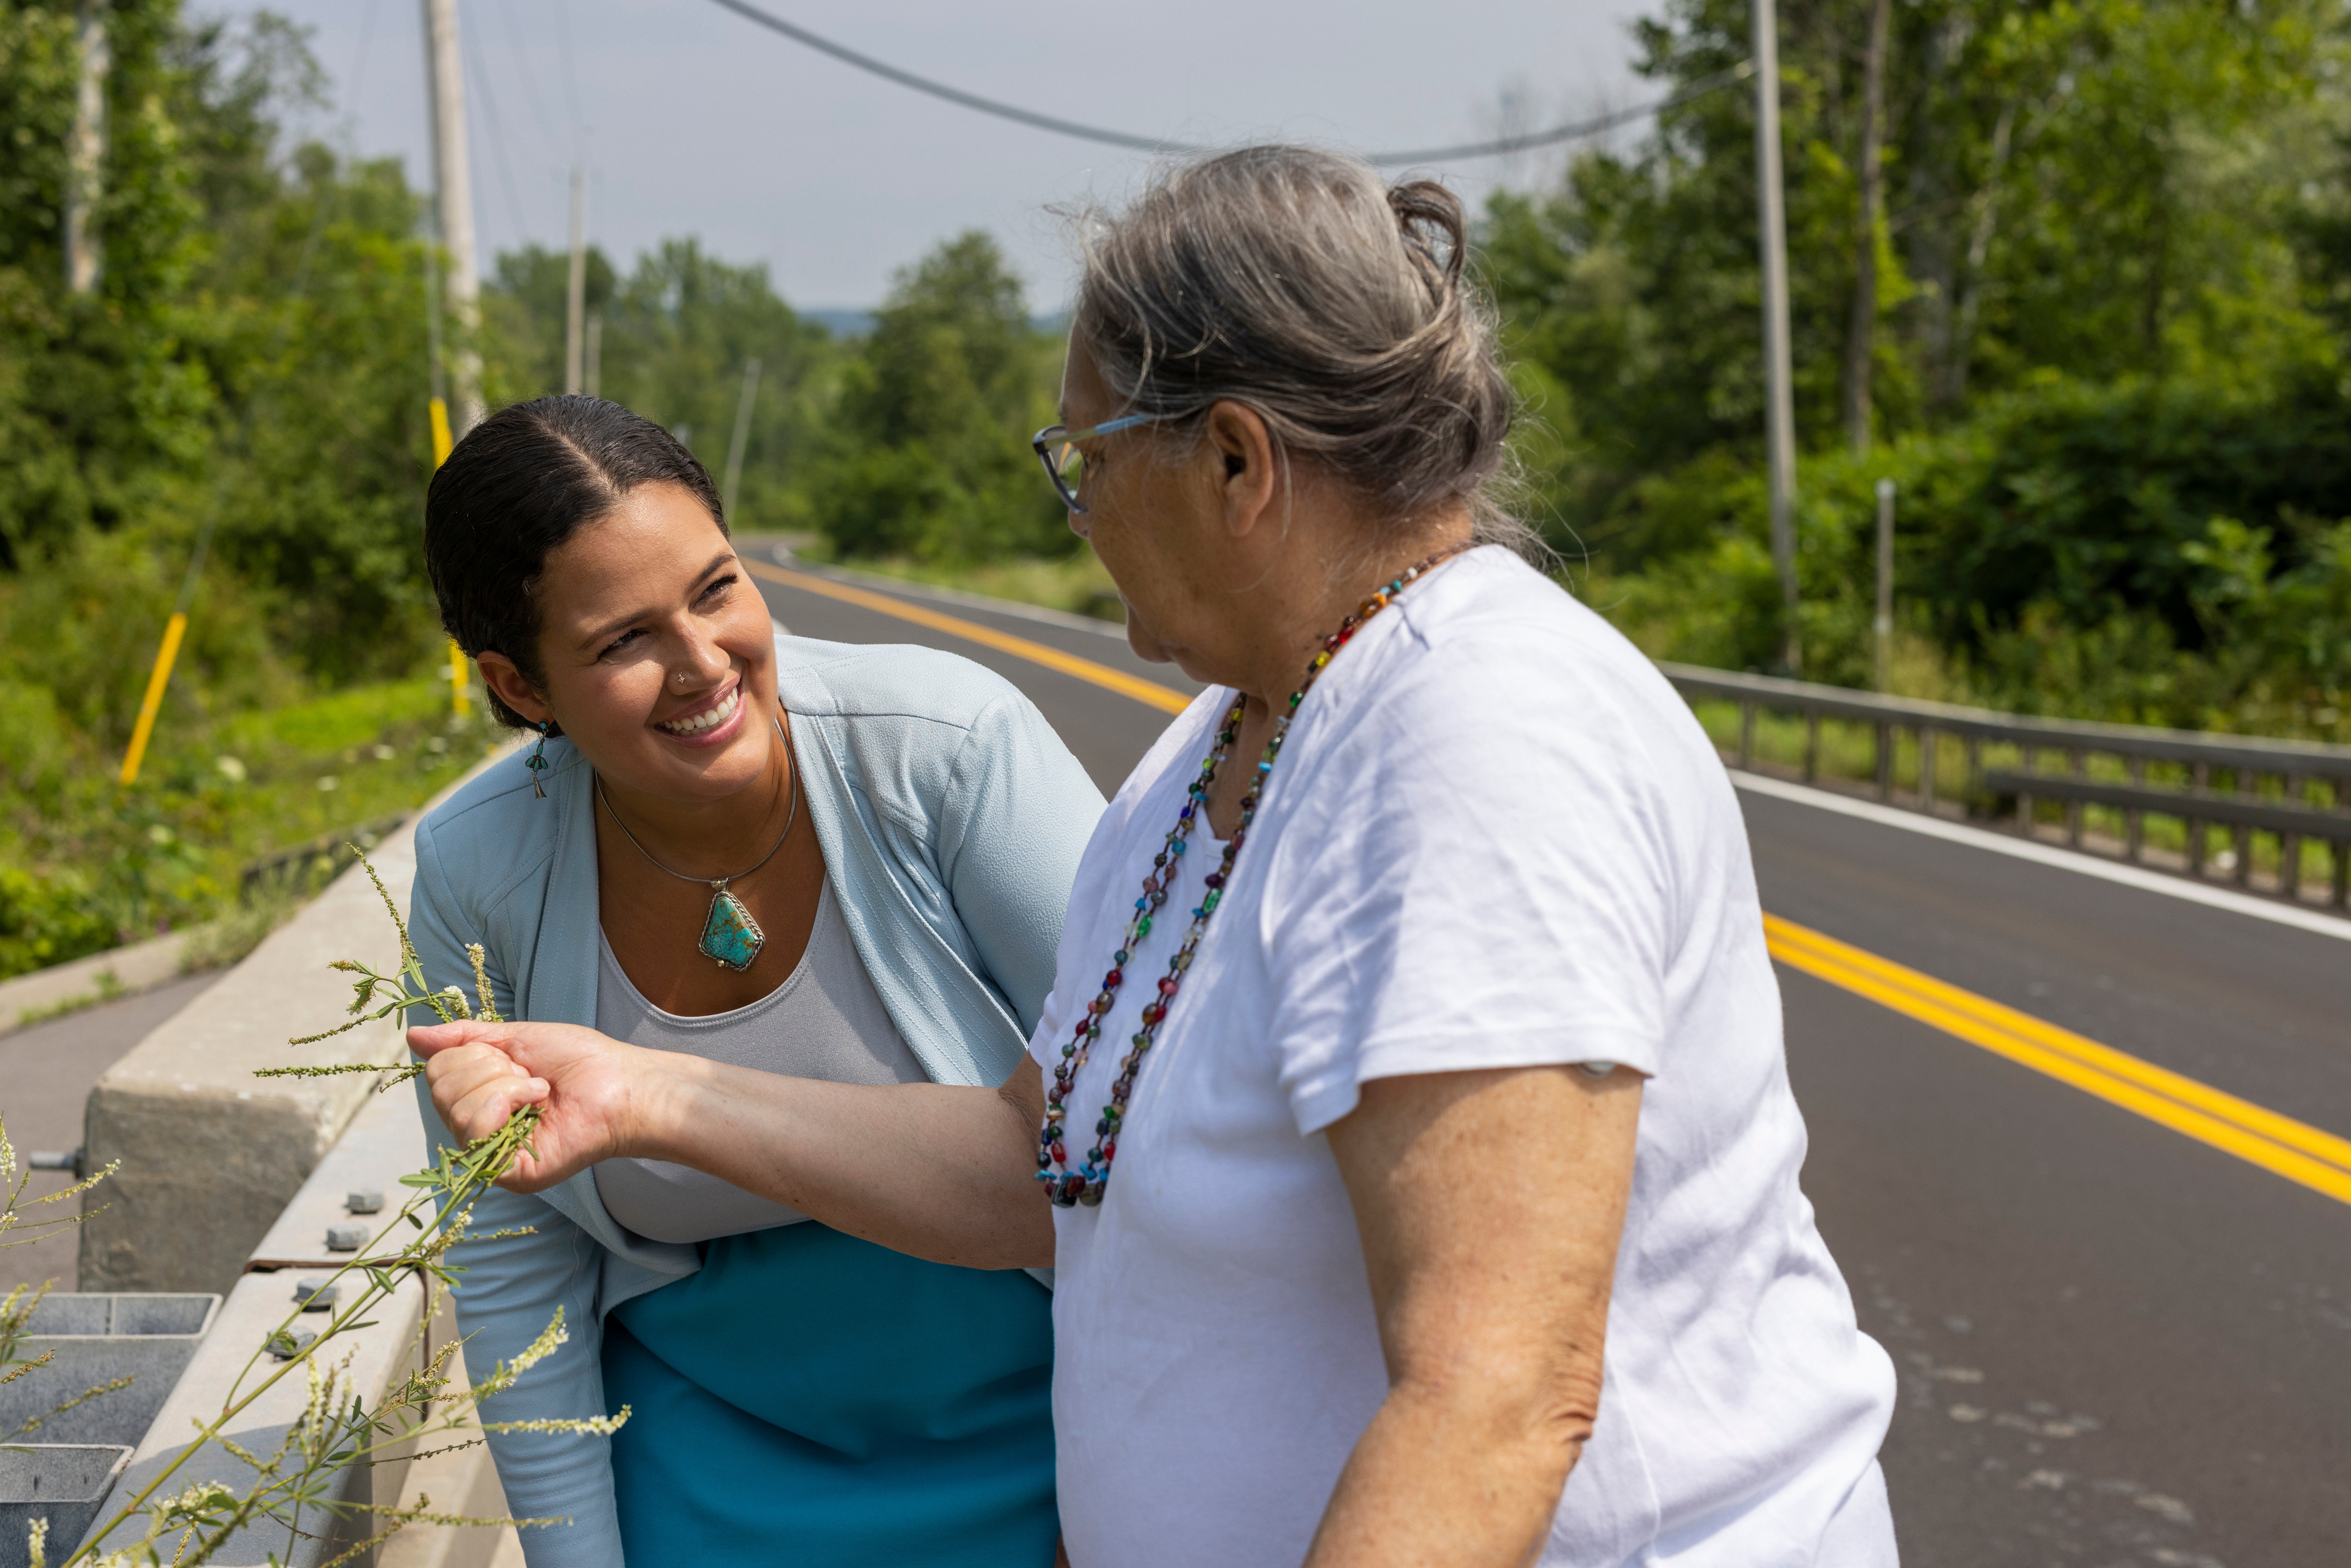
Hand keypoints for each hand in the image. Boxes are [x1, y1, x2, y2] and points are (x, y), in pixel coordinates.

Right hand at [408, 1019, 654, 1192]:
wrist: (622, 1083)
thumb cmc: (579, 1060)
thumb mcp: (514, 1038)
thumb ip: (463, 1039)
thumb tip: (412, 1036)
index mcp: (477, 1099)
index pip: (436, 1071)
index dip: (474, 1054)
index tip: (514, 1058)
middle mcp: (477, 1129)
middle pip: (440, 1089)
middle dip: (489, 1068)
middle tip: (530, 1076)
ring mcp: (490, 1154)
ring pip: (455, 1109)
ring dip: (504, 1086)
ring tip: (539, 1092)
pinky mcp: (506, 1172)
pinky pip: (473, 1134)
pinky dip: (504, 1106)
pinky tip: (537, 1106)